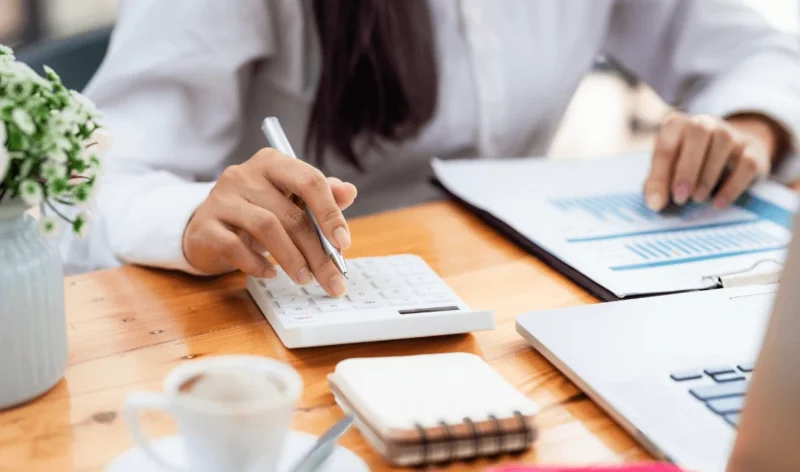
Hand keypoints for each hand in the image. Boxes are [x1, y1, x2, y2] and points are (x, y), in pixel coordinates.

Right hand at [183, 149, 356, 295]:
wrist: (208, 228)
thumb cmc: (257, 212)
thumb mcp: (289, 201)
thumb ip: (320, 197)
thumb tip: (349, 191)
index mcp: (273, 162)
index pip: (309, 180)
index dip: (330, 213)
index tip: (343, 243)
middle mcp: (245, 174)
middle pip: (291, 213)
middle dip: (317, 251)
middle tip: (332, 278)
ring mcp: (222, 198)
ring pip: (267, 227)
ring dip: (291, 258)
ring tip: (304, 278)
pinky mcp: (205, 225)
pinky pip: (236, 246)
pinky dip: (257, 264)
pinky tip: (271, 274)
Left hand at [644, 112, 781, 210]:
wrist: (732, 153)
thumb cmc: (689, 163)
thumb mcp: (669, 169)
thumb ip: (658, 183)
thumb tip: (655, 204)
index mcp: (677, 125)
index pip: (666, 145)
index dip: (660, 175)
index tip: (657, 202)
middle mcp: (704, 123)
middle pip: (698, 133)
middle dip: (687, 169)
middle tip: (680, 198)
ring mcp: (731, 133)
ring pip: (723, 143)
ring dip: (708, 175)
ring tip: (697, 199)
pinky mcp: (752, 149)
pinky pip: (746, 163)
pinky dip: (732, 186)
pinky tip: (718, 203)